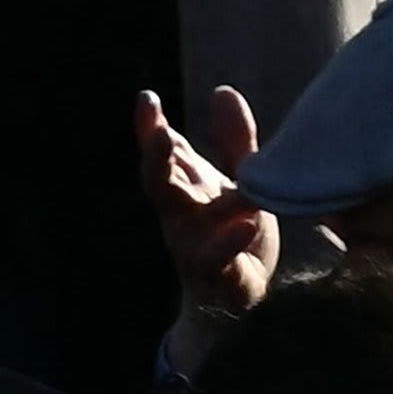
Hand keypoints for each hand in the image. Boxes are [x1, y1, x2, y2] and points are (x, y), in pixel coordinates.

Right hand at [141, 83, 288, 318]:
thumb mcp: (240, 184)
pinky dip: (228, 243)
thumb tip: (223, 90)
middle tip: (161, 132)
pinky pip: (218, 261)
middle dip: (156, 158)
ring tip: (229, 185)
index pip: (164, 156)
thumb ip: (235, 143)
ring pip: (187, 223)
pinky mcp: (220, 278)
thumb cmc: (235, 237)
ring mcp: (196, 248)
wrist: (239, 302)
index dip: (150, 130)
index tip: (146, 98)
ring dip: (203, 200)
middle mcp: (183, 218)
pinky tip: (246, 223)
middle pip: (160, 185)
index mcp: (186, 192)